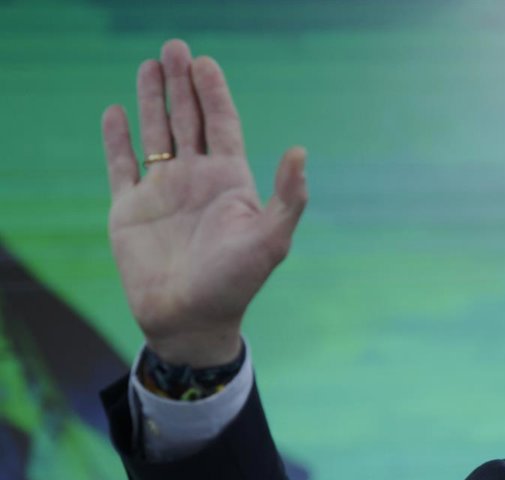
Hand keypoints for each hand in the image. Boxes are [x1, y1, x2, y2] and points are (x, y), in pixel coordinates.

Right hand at [101, 39, 307, 365]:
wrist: (190, 319)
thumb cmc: (235, 283)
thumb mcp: (271, 240)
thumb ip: (287, 198)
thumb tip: (300, 152)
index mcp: (230, 182)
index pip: (222, 125)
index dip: (215, 94)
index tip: (205, 63)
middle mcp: (196, 180)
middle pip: (189, 119)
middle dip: (182, 84)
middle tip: (175, 47)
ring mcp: (163, 192)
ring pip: (156, 133)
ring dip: (152, 100)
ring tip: (150, 65)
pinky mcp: (130, 210)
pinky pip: (121, 165)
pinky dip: (117, 139)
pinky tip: (115, 112)